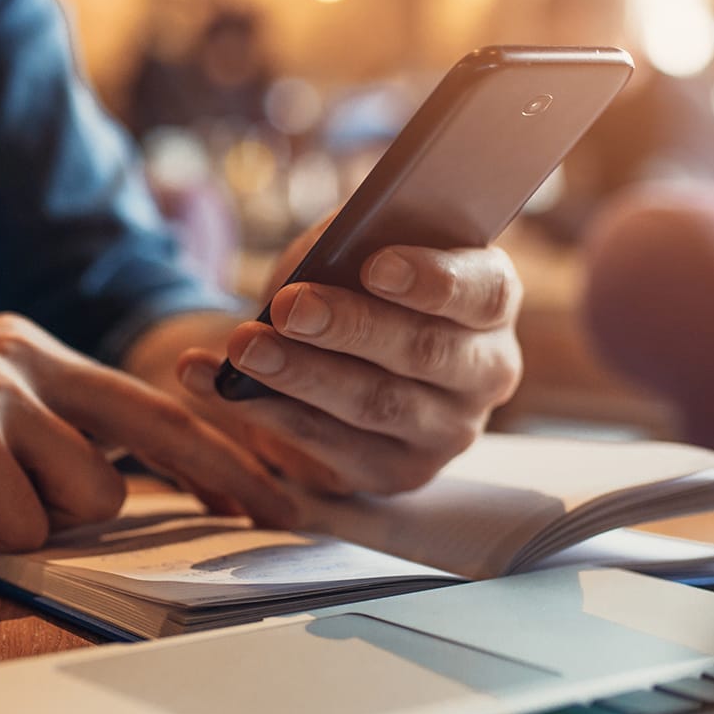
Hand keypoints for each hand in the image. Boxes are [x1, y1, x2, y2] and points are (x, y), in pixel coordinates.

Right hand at [0, 313, 296, 558]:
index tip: (276, 483)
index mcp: (23, 350)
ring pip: (88, 496)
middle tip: (282, 517)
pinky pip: (22, 524)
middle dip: (226, 478)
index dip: (220, 445)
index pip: (147, 400)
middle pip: (156, 428)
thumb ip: (36, 437)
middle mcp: (18, 355)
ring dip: (32, 526)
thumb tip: (119, 486)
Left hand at [171, 224, 523, 495]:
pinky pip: (332, 447)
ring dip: (302, 374)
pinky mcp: (399, 472)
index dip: (433, 280)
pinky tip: (221, 385)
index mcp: (493, 302)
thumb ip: (356, 240)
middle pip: (424, 351)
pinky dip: (269, 414)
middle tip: (289, 307)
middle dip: (351, 328)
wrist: (341, 353)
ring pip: (376, 403)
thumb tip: (326, 252)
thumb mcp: (360, 247)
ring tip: (244, 347)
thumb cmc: (358, 282)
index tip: (375, 265)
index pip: (483, 292)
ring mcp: (448, 431)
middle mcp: (486, 371)